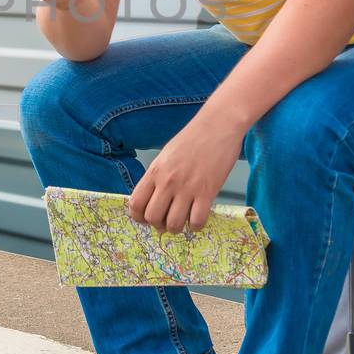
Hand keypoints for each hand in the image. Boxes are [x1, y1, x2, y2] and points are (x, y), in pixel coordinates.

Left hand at [128, 115, 244, 233]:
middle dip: (158, 225)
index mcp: (155, 171)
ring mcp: (187, 188)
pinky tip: (197, 218)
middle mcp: (168, 182)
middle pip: (152, 217)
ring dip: (177, 228)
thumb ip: (158, 177)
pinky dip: (196, 226)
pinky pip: (196, 221)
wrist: (218, 125)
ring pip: (173, 224)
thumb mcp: (166, 155)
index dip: (138, 217)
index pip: (135, 203)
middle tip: (166, 221)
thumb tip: (154, 200)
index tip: (146, 218)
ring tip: (182, 221)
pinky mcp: (207, 192)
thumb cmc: (192, 138)